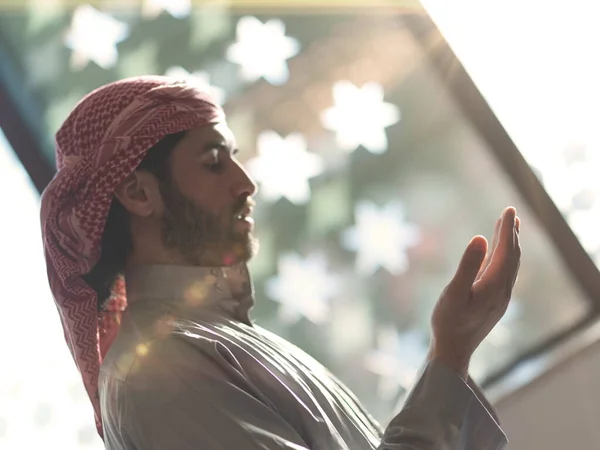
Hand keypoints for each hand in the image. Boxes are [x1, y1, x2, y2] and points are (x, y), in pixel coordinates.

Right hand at [428, 207, 520, 378]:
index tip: (508, 210)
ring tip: (507, 228)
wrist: (453, 350)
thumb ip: (468, 265)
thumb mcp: (454, 292)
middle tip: (510, 212)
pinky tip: (495, 254)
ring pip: (510, 265)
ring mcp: (499, 297)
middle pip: (512, 256)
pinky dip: (502, 258)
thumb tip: (479, 238)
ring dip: (510, 245)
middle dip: (511, 233)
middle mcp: (502, 290)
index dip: (507, 229)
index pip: (506, 251)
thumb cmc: (449, 321)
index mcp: (495, 285)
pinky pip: (503, 273)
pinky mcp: (493, 302)